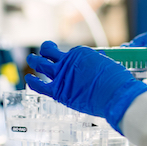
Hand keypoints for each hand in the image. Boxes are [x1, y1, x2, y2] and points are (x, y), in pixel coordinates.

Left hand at [25, 41, 146, 133]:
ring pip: (39, 63)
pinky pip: (39, 84)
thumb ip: (98, 63)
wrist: (116, 95)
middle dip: (46, 50)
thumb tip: (99, 62)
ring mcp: (61, 75)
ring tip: (32, 59)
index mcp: (81, 52)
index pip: (70, 52)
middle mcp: (68, 60)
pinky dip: (32, 81)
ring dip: (34, 60)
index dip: (70, 56)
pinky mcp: (58, 91)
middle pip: (49, 51)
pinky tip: (29, 78)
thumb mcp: (108, 65)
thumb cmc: (117, 82)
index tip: (71, 60)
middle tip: (44, 52)